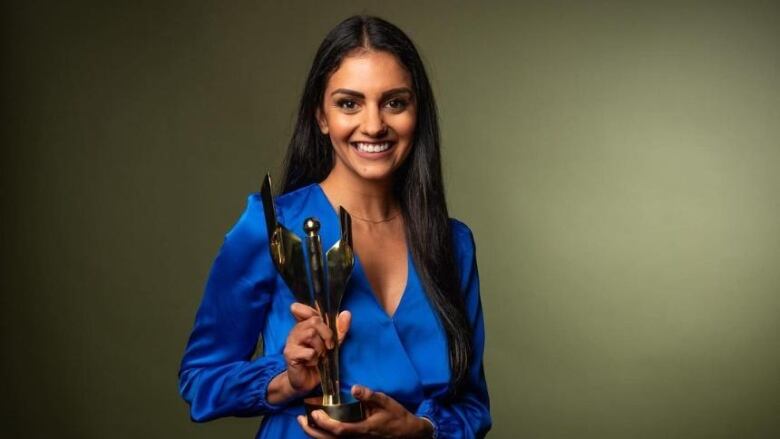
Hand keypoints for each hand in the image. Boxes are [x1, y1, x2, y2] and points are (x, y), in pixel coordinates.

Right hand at [283, 303, 350, 395]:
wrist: (307, 381)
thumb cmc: (319, 361)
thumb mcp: (332, 344)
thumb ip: (339, 330)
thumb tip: (346, 313)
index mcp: (305, 326)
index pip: (304, 310)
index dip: (312, 311)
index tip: (322, 321)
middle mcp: (296, 331)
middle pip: (314, 321)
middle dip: (327, 334)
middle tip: (329, 346)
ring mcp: (291, 342)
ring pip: (311, 335)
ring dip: (321, 348)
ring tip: (320, 356)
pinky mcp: (289, 354)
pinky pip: (308, 352)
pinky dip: (315, 359)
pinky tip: (312, 363)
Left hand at [297, 385, 433, 437]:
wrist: (407, 433)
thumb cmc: (396, 416)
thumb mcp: (385, 402)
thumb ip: (370, 396)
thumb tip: (354, 388)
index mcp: (362, 429)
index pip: (338, 429)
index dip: (323, 423)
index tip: (313, 413)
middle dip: (311, 431)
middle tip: (300, 418)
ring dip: (315, 434)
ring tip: (305, 422)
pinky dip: (324, 435)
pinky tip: (319, 427)